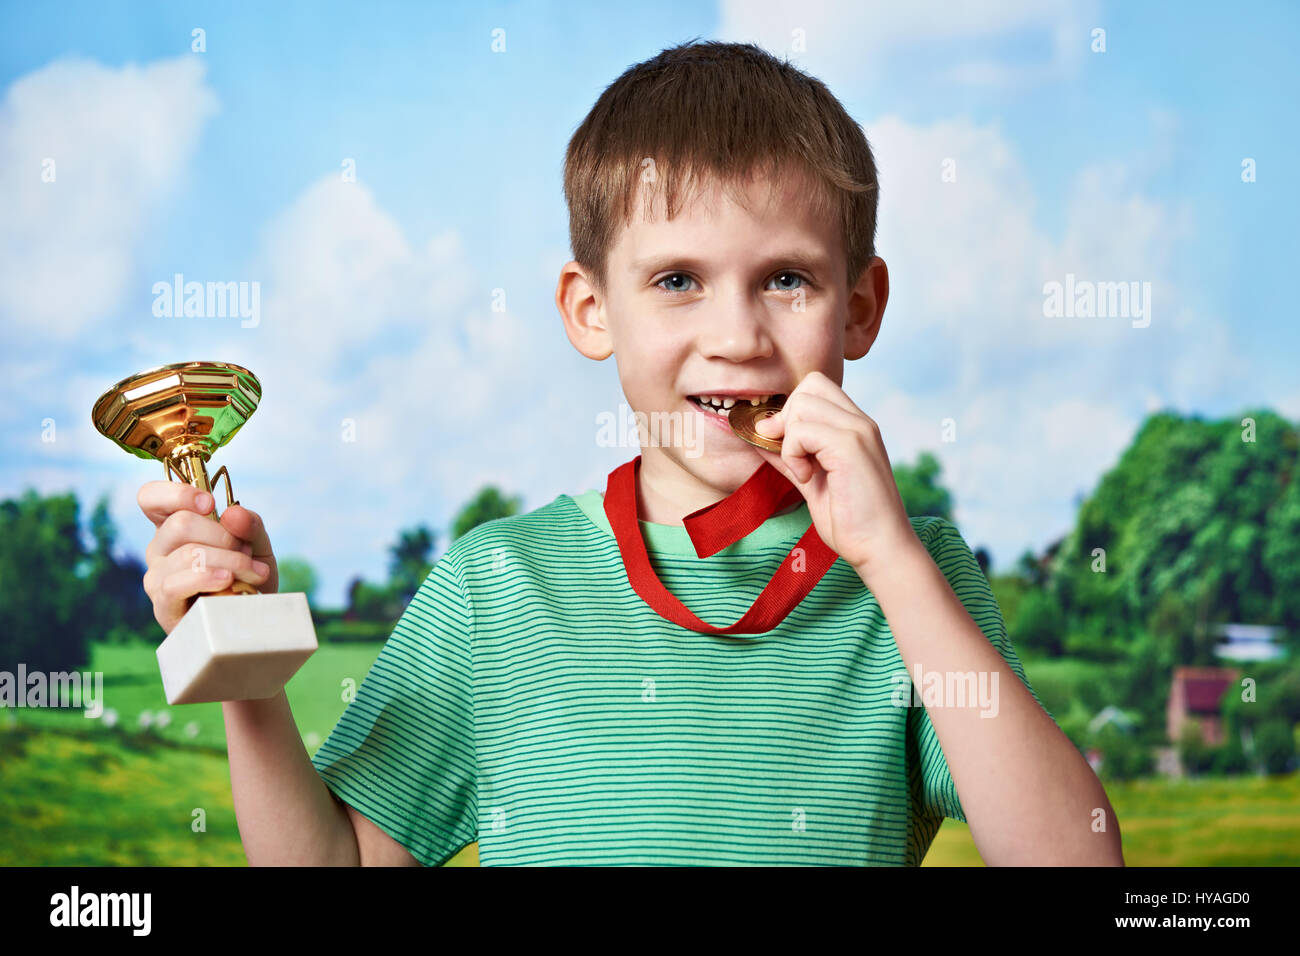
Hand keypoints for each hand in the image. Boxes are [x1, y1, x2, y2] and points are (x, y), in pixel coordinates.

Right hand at [137, 482, 278, 634]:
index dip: (177, 493)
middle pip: (179, 523)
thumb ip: (250, 525)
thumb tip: (232, 514)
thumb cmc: (248, 578)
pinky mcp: (163, 605)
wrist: (252, 621)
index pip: (151, 498)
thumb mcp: (257, 546)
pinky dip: (208, 578)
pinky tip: (229, 582)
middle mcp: (159, 549)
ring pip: (188, 553)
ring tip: (254, 573)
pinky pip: (176, 584)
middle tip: (247, 553)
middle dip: (224, 536)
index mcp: (174, 527)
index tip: (210, 504)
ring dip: (231, 561)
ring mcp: (156, 578)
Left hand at [751, 371, 920, 576]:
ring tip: (804, 471)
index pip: (816, 387)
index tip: (787, 446)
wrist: (880, 548)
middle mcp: (860, 422)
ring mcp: (858, 431)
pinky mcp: (850, 446)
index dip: (792, 410)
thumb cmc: (850, 521)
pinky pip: (802, 430)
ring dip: (789, 440)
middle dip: (787, 417)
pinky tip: (808, 479)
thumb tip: (757, 435)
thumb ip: (789, 456)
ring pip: (801, 403)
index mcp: (855, 427)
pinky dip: (793, 454)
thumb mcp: (810, 482)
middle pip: (808, 386)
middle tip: (792, 455)